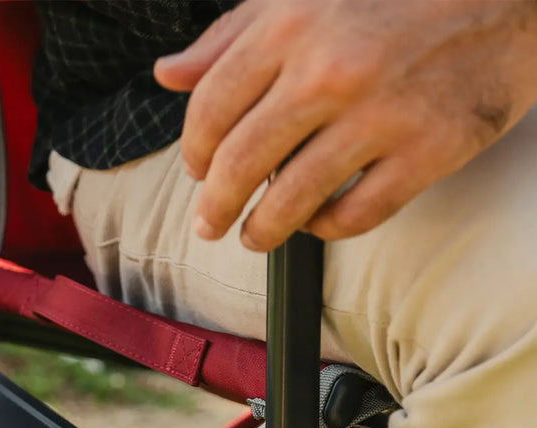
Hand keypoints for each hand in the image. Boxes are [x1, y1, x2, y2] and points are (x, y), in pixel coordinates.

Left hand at [154, 0, 536, 250]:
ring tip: (255, 235)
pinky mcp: (428, 150)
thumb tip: (168, 75)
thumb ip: (234, 35)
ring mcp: (382, 113)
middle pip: (238, 164)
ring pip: (289, 201)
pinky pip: (352, 216)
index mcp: (293, 23)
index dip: (194, 153)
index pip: (210, 109)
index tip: (197, 172)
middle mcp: (331, 69)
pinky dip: (325, 228)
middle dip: (213, 207)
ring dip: (261, 230)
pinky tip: (319, 219)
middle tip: (209, 224)